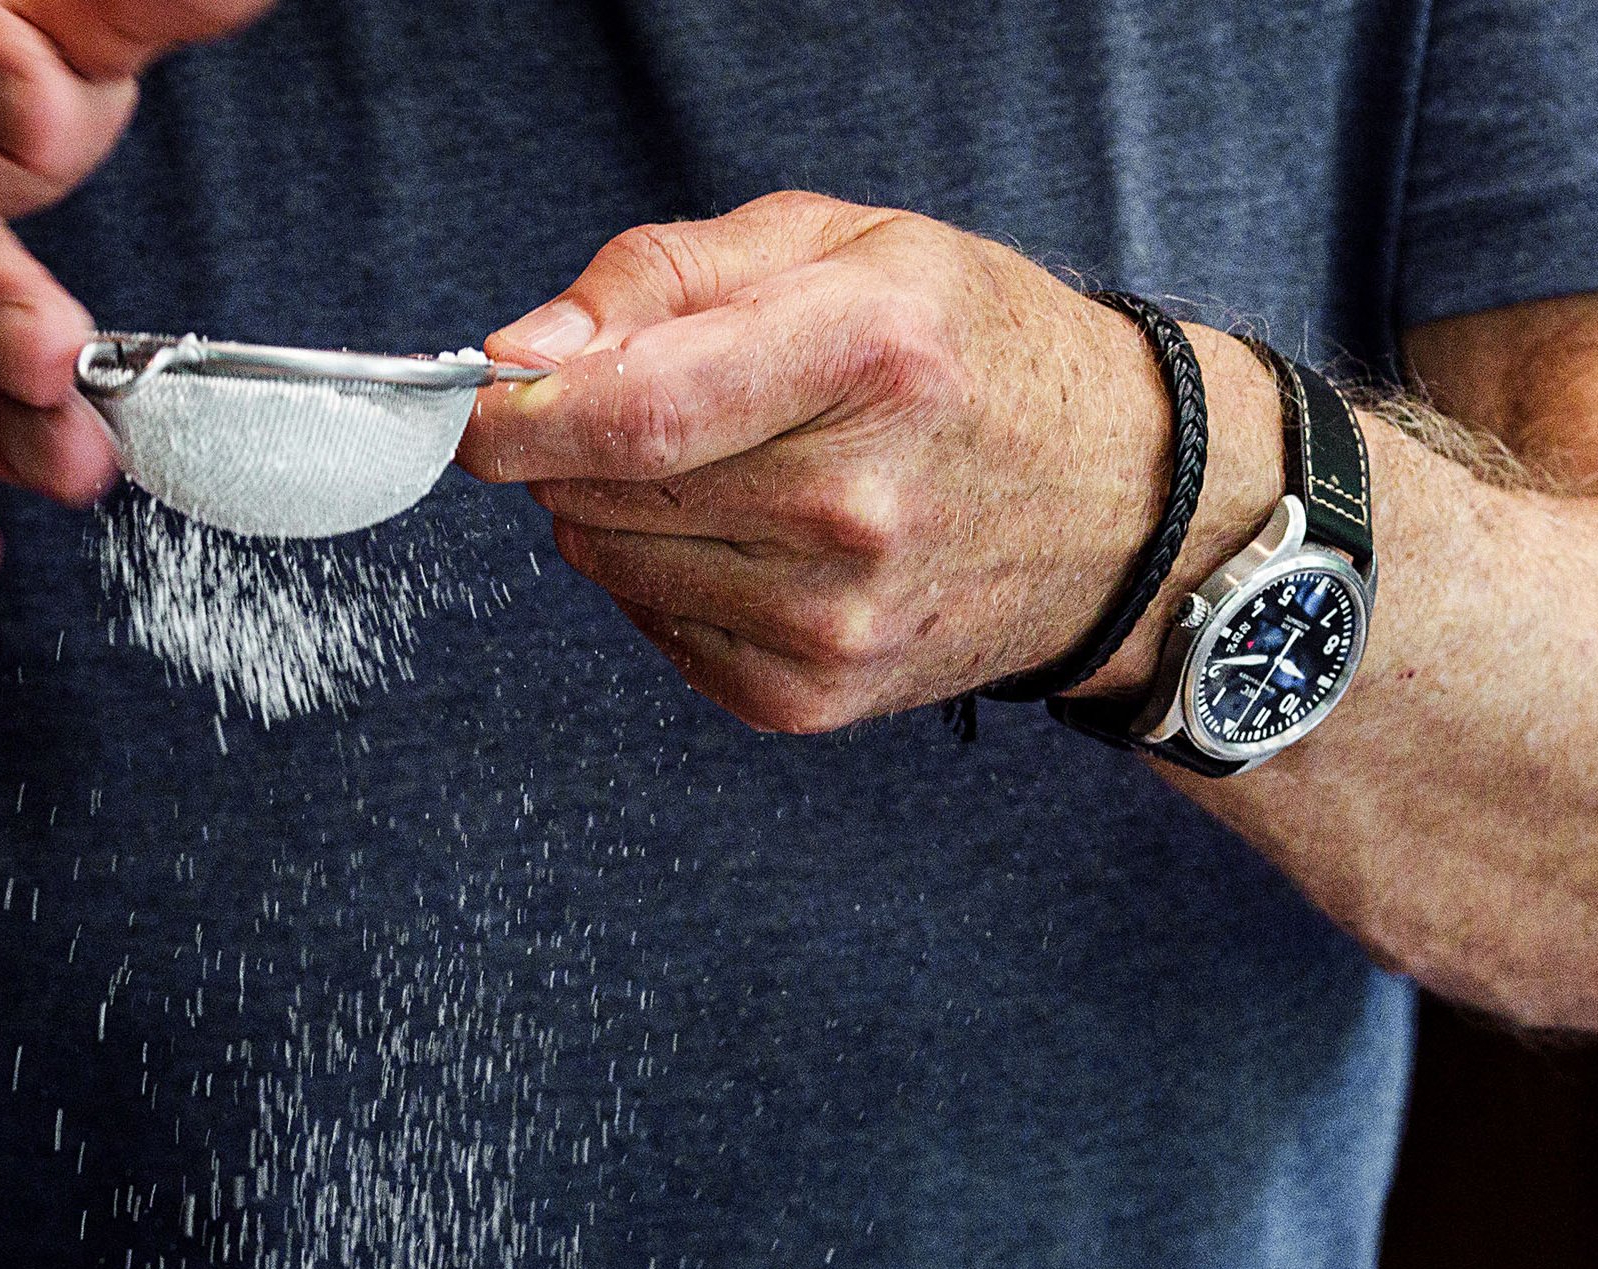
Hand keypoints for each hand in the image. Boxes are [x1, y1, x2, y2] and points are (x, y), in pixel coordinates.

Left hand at [458, 193, 1177, 732]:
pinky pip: (655, 629)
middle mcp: (854, 506)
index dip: (521, 411)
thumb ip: (661, 277)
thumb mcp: (839, 244)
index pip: (633, 412)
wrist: (1118, 508)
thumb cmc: (973, 357)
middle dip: (576, 445)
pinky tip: (754, 541)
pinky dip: (670, 579)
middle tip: (644, 405)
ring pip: (610, 563)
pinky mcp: (810, 695)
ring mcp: (834, 620)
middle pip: (601, 492)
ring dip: (622, 513)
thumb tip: (521, 353)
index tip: (479, 400)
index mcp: (868, 359)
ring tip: (728, 469)